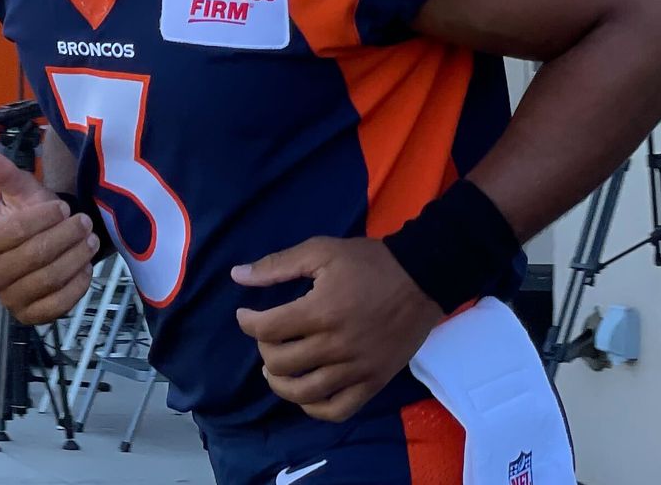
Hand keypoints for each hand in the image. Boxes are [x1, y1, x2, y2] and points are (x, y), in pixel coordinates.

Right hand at [0, 148, 98, 325]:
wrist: (45, 242)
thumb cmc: (32, 215)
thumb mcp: (22, 191)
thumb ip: (5, 175)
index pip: (16, 231)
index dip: (44, 218)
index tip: (63, 207)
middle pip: (34, 256)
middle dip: (65, 237)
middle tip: (85, 223)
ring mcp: (10, 299)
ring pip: (49, 280)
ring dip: (75, 258)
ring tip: (90, 241)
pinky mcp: (31, 317)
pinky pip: (57, 305)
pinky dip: (76, 286)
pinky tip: (85, 268)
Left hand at [232, 236, 443, 422]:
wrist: (422, 278)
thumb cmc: (370, 263)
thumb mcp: (322, 251)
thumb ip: (277, 265)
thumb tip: (237, 276)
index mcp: (321, 311)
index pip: (268, 329)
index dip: (247, 322)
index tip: (246, 315)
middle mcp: (337, 345)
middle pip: (281, 363)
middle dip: (264, 350)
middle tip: (268, 337)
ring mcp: (357, 369)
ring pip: (305, 392)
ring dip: (280, 383)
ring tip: (275, 370)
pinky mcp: (374, 382)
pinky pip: (337, 410)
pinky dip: (314, 408)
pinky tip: (305, 393)